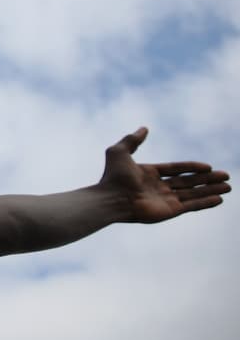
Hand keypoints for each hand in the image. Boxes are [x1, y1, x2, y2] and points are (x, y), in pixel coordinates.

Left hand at [99, 127, 230, 222]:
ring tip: (229, 186)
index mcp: (148, 174)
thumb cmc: (113, 176)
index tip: (208, 166)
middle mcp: (158, 188)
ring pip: (193, 194)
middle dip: (207, 179)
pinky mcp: (169, 211)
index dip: (192, 167)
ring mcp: (165, 200)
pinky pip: (192, 206)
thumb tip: (144, 128)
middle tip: (226, 176)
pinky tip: (220, 198)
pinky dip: (206, 202)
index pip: (176, 169)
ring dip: (211, 190)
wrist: (111, 198)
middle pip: (188, 182)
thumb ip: (132, 140)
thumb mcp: (120, 151)